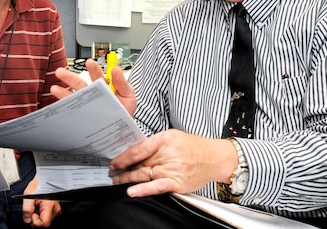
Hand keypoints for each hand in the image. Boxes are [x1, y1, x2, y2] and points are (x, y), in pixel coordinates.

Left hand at [22, 175, 60, 226]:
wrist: (44, 179)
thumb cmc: (38, 184)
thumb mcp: (28, 194)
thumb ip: (27, 208)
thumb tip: (27, 220)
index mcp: (50, 205)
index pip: (44, 223)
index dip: (35, 221)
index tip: (32, 214)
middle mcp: (55, 209)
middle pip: (44, 223)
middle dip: (36, 219)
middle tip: (33, 209)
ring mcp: (56, 210)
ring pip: (45, 221)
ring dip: (38, 216)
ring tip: (36, 206)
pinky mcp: (55, 210)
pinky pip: (46, 217)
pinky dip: (41, 214)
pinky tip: (39, 207)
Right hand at [51, 58, 136, 115]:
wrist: (123, 130)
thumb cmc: (125, 111)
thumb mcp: (128, 95)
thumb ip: (122, 82)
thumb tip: (116, 68)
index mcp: (105, 86)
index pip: (97, 75)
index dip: (93, 69)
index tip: (89, 62)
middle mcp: (93, 93)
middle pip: (80, 84)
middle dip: (70, 78)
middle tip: (61, 72)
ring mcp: (87, 104)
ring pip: (74, 95)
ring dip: (64, 92)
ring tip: (54, 89)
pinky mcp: (83, 114)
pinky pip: (73, 109)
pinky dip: (65, 107)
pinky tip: (59, 105)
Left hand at [108, 130, 237, 197]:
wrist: (214, 158)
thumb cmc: (194, 147)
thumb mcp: (172, 136)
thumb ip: (154, 144)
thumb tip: (135, 152)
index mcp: (164, 139)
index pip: (138, 149)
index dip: (123, 157)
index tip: (114, 161)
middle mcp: (167, 154)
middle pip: (138, 163)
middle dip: (122, 168)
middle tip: (111, 171)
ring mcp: (171, 169)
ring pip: (143, 175)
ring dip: (127, 179)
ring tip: (116, 180)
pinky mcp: (176, 183)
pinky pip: (156, 187)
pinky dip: (143, 190)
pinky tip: (132, 191)